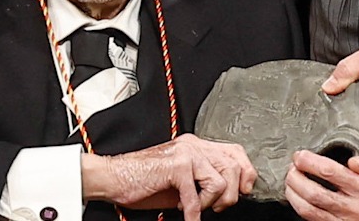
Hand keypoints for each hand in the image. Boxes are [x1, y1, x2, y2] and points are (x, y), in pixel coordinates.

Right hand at [81, 134, 255, 220]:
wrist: (113, 178)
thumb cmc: (143, 182)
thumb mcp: (181, 180)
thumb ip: (203, 180)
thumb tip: (228, 194)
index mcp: (196, 145)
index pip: (234, 152)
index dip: (245, 172)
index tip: (244, 191)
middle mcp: (193, 145)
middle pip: (233, 167)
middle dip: (230, 194)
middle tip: (215, 207)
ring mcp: (186, 153)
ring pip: (221, 182)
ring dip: (210, 203)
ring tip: (195, 208)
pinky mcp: (177, 166)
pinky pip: (197, 197)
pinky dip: (194, 213)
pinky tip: (188, 217)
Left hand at [284, 151, 358, 220]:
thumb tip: (353, 160)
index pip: (330, 172)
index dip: (309, 162)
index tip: (300, 156)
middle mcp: (354, 208)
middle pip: (315, 193)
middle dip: (296, 178)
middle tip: (291, 168)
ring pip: (308, 210)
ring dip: (292, 193)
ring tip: (290, 181)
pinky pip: (309, 219)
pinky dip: (298, 205)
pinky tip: (296, 196)